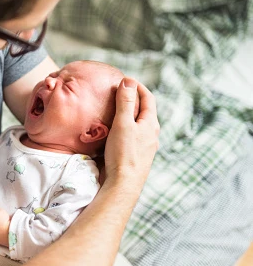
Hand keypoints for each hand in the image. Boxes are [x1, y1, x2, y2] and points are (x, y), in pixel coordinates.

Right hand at [105, 77, 159, 191]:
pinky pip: (131, 136)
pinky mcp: (135, 156)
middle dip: (133, 100)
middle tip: (118, 93)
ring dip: (128, 115)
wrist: (123, 185)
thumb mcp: (123, 124)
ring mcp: (144, 147)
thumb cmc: (124, 154)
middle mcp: (151, 135)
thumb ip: (125, 102)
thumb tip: (128, 81)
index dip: (138, 87)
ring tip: (114, 110)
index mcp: (151, 124)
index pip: (148, 98)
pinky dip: (124, 128)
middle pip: (144, 111)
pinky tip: (113, 132)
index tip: (125, 80)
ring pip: (138, 125)